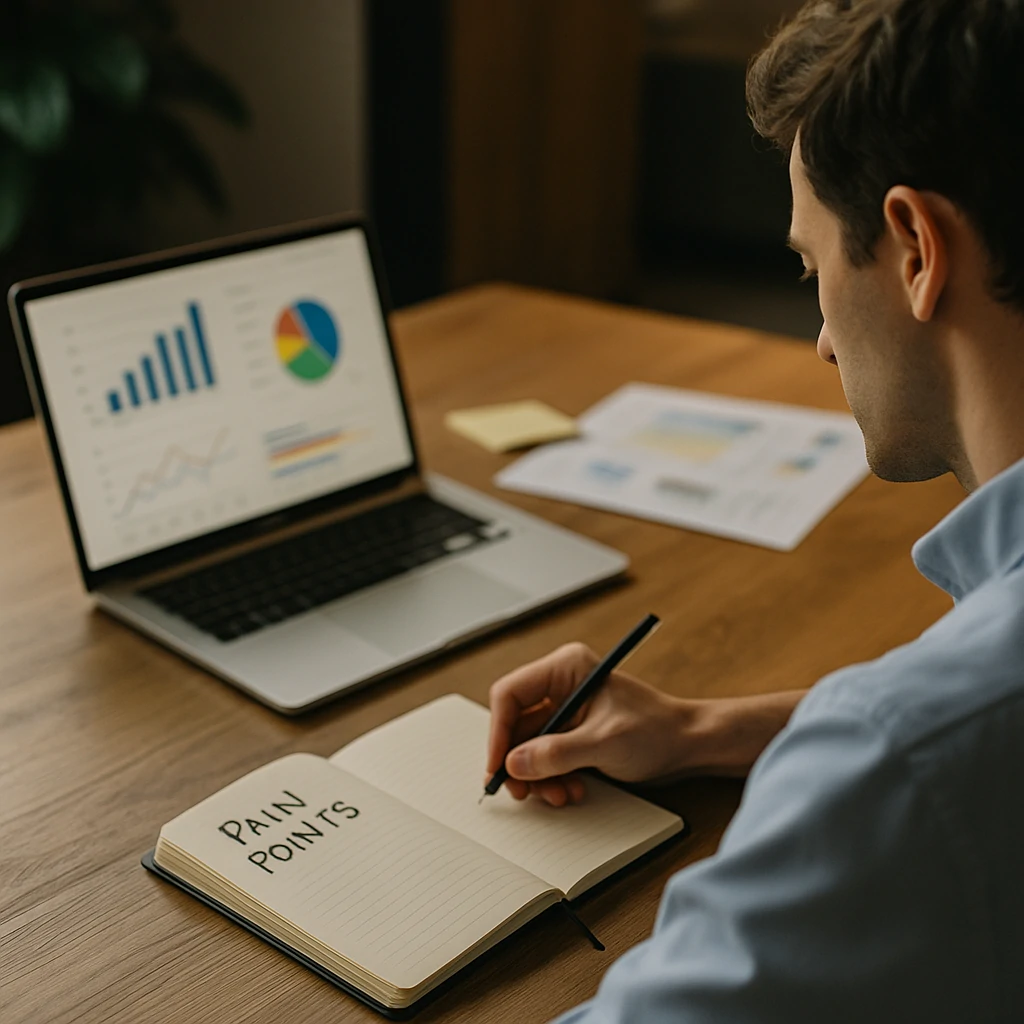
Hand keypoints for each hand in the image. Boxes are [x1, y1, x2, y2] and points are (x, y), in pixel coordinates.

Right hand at [486, 641, 806, 805]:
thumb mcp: (605, 743)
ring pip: (528, 744)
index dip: (499, 732)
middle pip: (516, 723)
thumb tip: (514, 763)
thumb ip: (557, 753)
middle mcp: (561, 684)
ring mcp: (566, 708)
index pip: (510, 694)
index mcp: (565, 667)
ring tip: (559, 795)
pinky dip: (552, 777)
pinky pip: (546, 755)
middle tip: (524, 792)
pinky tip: (571, 790)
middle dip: (520, 761)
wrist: (690, 746)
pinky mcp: (573, 731)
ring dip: (538, 775)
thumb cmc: (657, 731)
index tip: (499, 766)